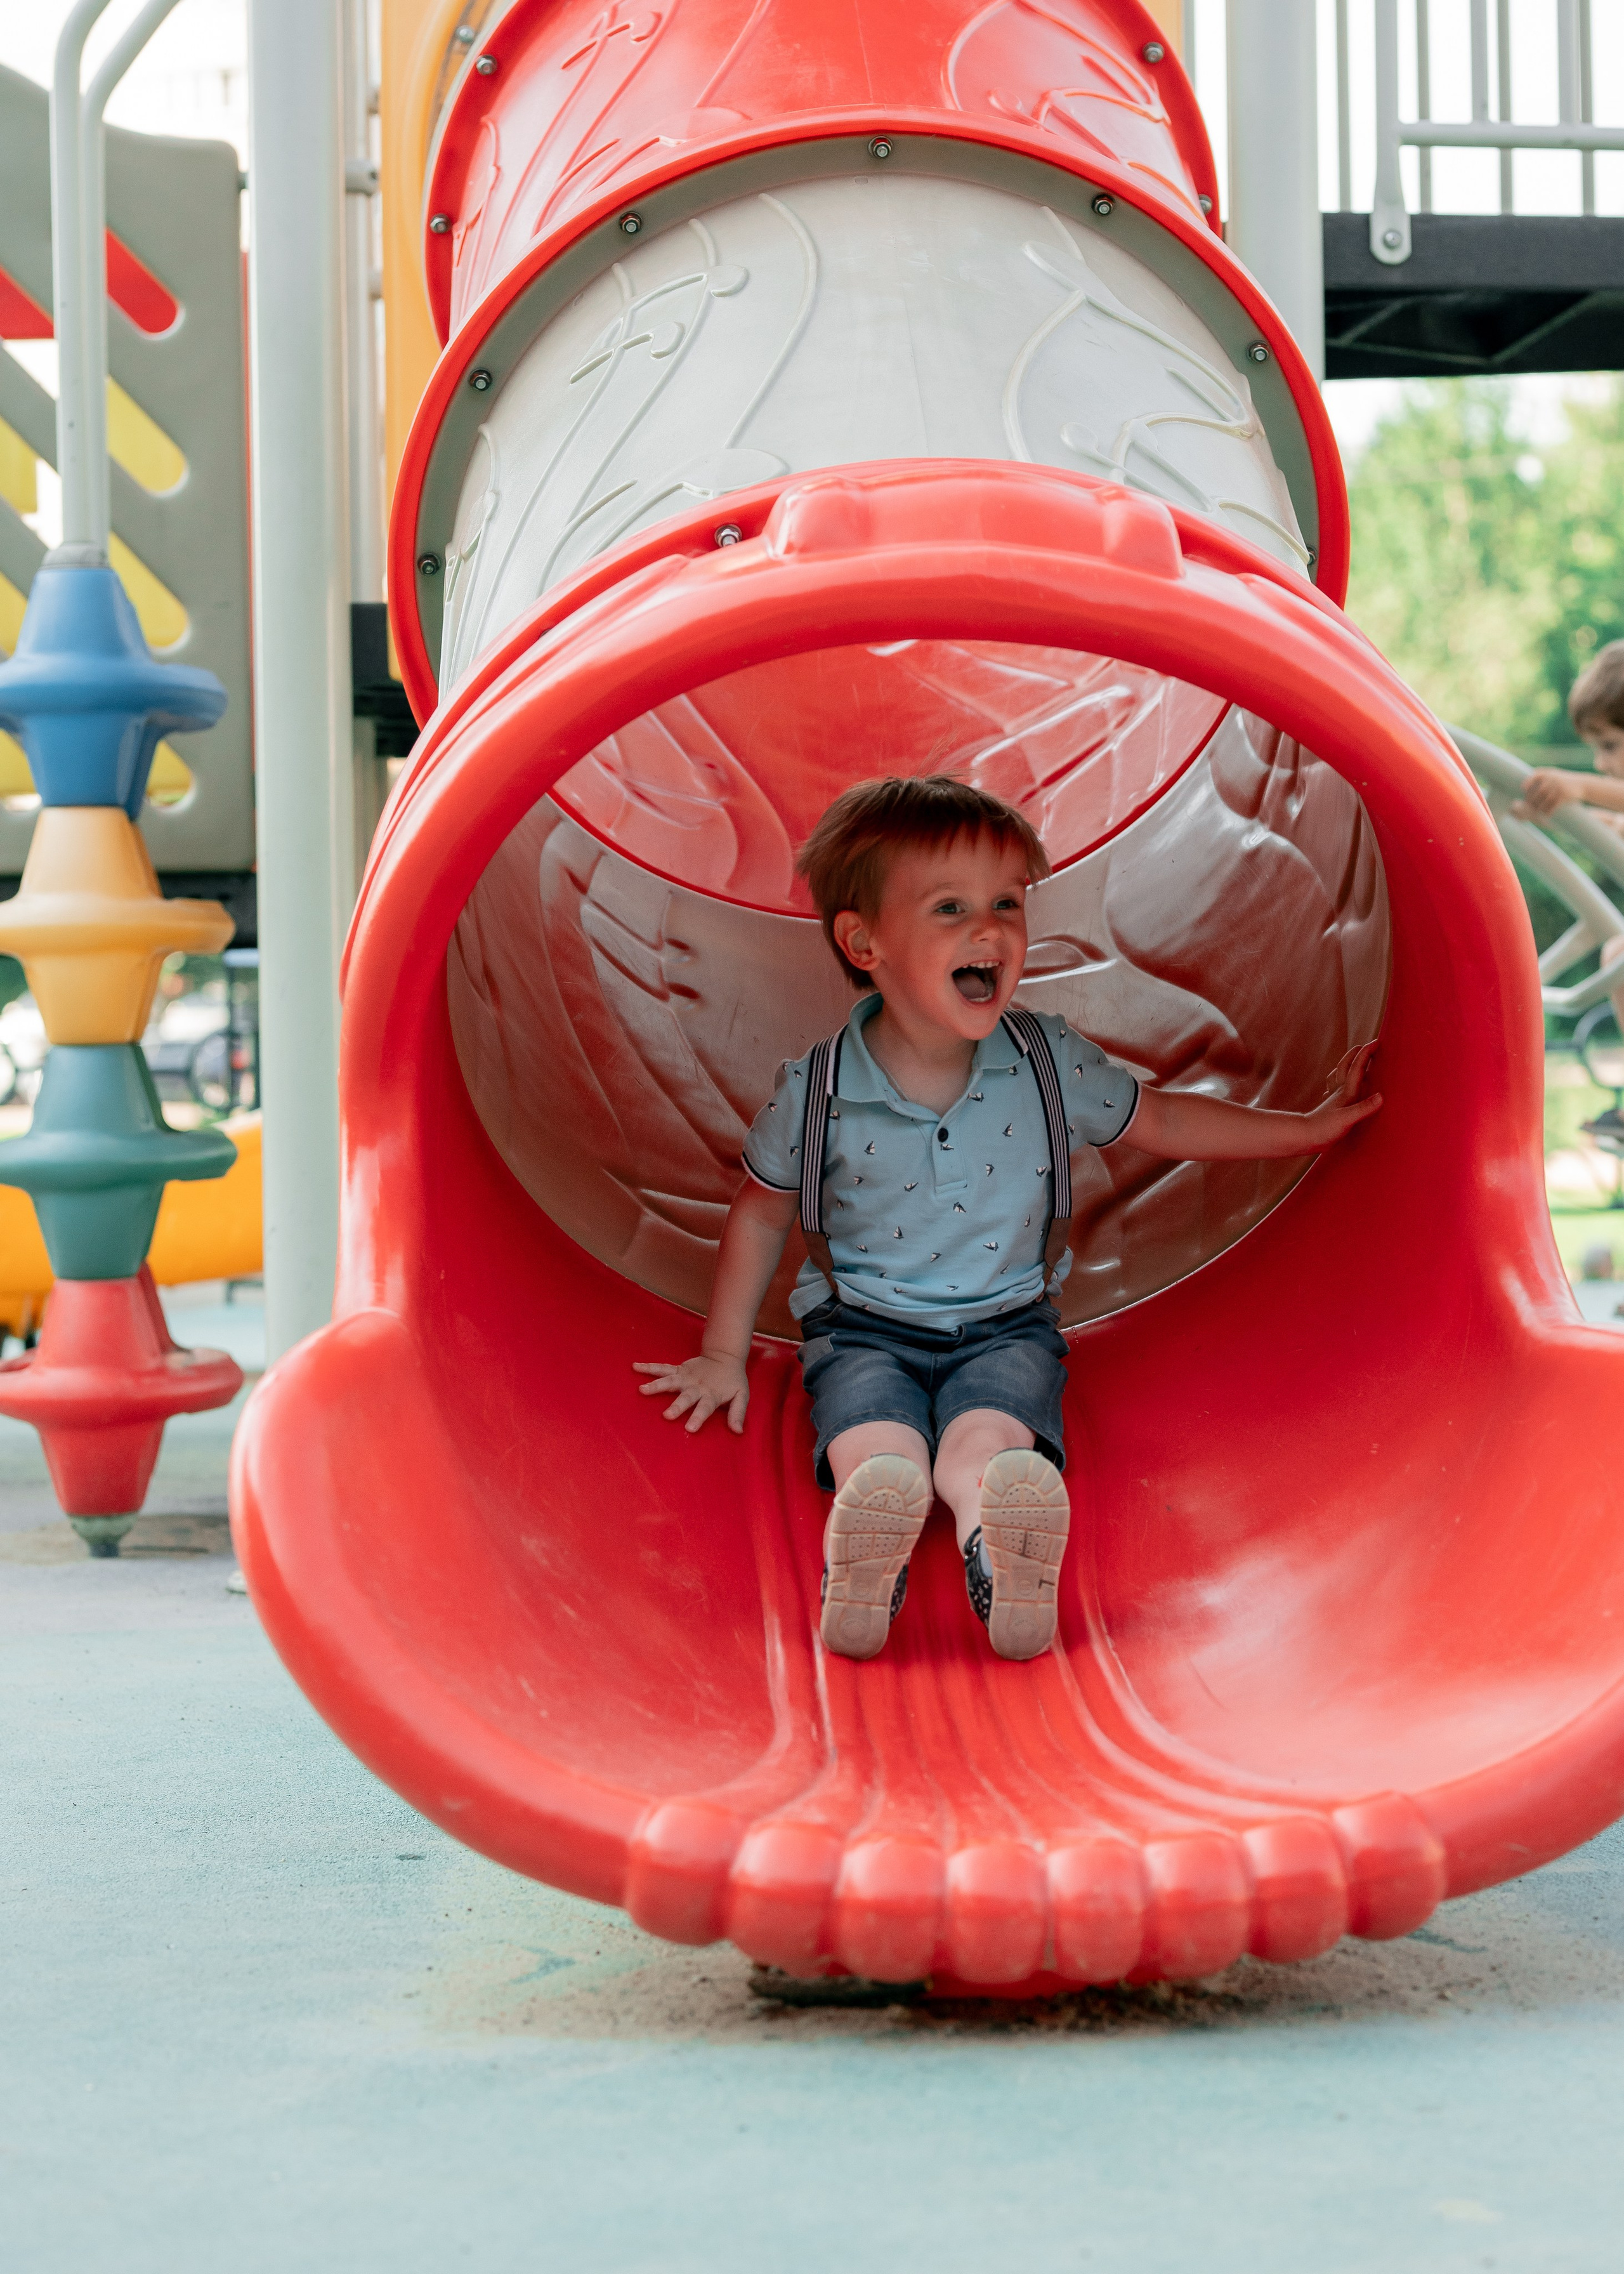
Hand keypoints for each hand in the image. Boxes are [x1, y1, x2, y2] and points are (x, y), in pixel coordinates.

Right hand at [633, 1352, 749, 1434]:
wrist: (725, 1356)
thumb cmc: (733, 1380)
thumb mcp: (741, 1396)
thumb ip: (738, 1413)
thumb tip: (738, 1431)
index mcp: (711, 1395)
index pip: (705, 1407)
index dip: (698, 1417)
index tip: (690, 1428)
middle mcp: (696, 1387)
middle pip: (686, 1397)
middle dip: (676, 1406)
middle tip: (667, 1415)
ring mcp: (685, 1378)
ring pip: (670, 1381)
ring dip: (656, 1385)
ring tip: (642, 1390)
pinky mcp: (679, 1370)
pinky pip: (662, 1369)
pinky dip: (648, 1367)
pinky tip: (635, 1367)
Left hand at [1300, 1041, 1382, 1148]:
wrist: (1303, 1137)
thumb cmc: (1324, 1129)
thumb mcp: (1347, 1120)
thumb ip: (1363, 1108)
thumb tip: (1381, 1097)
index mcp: (1346, 1093)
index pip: (1357, 1068)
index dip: (1366, 1054)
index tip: (1376, 1042)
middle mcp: (1339, 1092)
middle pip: (1345, 1067)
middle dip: (1355, 1054)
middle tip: (1366, 1046)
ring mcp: (1333, 1099)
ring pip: (1339, 1076)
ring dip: (1346, 1065)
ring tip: (1353, 1061)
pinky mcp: (1329, 1107)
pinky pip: (1333, 1089)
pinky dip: (1338, 1082)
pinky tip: (1338, 1087)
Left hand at [1514, 768, 1587, 818]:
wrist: (1583, 784)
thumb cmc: (1565, 781)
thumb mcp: (1554, 774)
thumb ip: (1542, 776)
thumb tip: (1525, 784)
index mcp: (1548, 773)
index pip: (1532, 779)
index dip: (1526, 786)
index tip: (1524, 792)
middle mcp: (1551, 779)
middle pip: (1536, 793)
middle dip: (1531, 801)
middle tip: (1529, 806)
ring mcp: (1557, 788)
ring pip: (1542, 801)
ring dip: (1538, 808)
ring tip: (1537, 811)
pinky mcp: (1563, 796)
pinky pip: (1551, 806)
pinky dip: (1547, 812)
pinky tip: (1546, 815)